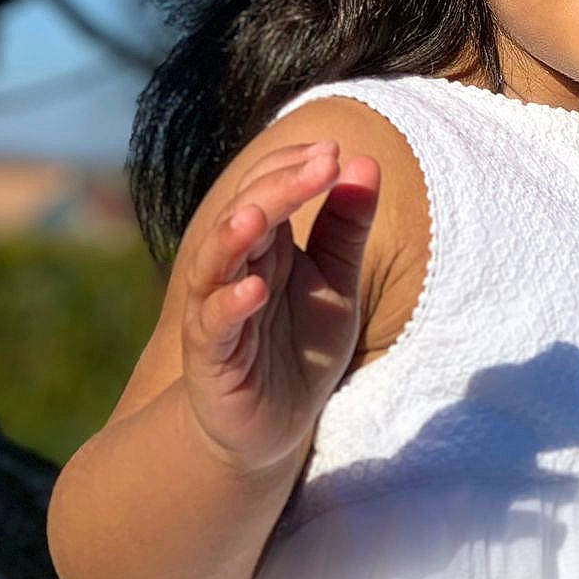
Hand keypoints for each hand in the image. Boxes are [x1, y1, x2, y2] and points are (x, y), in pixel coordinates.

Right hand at [176, 140, 380, 475]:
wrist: (273, 427)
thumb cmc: (300, 347)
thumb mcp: (337, 284)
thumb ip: (346, 228)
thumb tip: (365, 162)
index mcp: (264, 245)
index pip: (266, 187)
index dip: (293, 166)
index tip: (333, 150)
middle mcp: (235, 269)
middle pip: (244, 214)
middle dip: (278, 187)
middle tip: (320, 164)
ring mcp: (217, 313)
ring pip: (215, 264)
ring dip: (234, 236)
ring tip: (260, 215)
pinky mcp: (213, 359)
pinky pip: (215, 327)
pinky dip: (230, 306)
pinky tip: (254, 291)